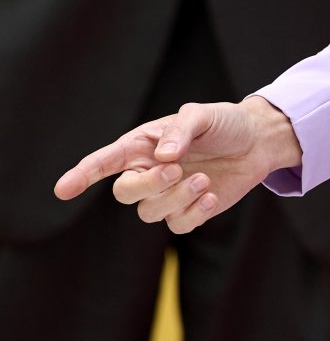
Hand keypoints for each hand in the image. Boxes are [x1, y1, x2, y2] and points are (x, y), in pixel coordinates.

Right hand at [53, 96, 300, 234]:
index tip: (63, 189)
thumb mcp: (203, 116)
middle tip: (177, 170)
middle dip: (147, 185)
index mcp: (142, 145)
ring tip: (203, 179)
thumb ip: (180, 131)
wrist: (255, 142)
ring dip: (177, 198)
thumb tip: (163, 156)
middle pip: (124, 192)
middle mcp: (148, 171)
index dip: (82, 175)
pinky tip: (212, 195)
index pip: (105, 161)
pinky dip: (195, 213)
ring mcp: (166, 194)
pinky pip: (178, 225)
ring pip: (151, 211)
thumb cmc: (223, 123)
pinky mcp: (188, 211)